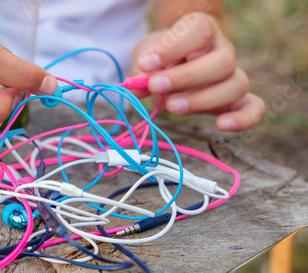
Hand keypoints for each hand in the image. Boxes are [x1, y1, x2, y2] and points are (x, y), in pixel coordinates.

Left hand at [131, 12, 264, 131]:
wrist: (175, 62)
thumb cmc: (161, 58)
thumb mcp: (146, 58)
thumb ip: (141, 73)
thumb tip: (136, 88)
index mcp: (202, 30)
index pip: (199, 31)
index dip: (172, 48)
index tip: (146, 64)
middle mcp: (223, 50)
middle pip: (222, 62)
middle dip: (186, 78)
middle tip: (157, 86)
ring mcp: (232, 75)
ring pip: (236, 84)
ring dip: (202, 99)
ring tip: (172, 106)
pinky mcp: (236, 99)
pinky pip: (253, 107)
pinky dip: (243, 119)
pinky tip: (222, 125)